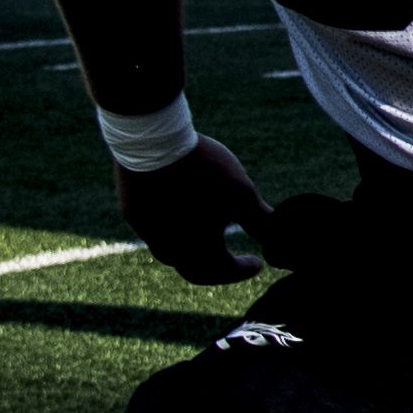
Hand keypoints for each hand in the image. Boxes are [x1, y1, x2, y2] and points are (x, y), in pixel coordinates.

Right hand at [115, 135, 286, 286]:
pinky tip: (179, 210)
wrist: (152, 140)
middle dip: (217, 268)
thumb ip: (262, 221)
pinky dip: (171, 228)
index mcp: (196, 251)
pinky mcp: (132, 210)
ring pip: (170, 251)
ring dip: (192, 250)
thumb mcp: (242, 193)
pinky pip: (154, 228)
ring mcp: (146, 230)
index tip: (259, 263)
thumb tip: (281, 239)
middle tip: (230, 260)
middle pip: (194, 270)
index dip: (243, 270)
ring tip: (206, 235)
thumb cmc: (202, 170)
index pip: (223, 272)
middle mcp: (168, 248)